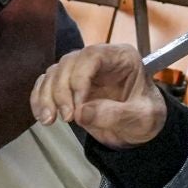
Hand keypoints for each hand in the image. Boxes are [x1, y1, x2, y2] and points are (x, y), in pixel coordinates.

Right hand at [30, 44, 165, 147]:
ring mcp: (81, 71)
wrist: (140, 130)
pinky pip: (46, 85)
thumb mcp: (143, 119)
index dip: (79, 78)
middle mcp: (99, 60)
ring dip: (47, 96)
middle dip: (62, 91)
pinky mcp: (68, 85)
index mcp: (121, 57)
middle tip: (67, 118)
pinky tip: (43, 116)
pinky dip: (40, 99)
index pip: (92, 56)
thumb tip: (82, 113)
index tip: (78, 106)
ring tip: (50, 120)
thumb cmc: (147, 118)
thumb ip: (116, 115)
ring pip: (54, 73)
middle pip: (69, 63)